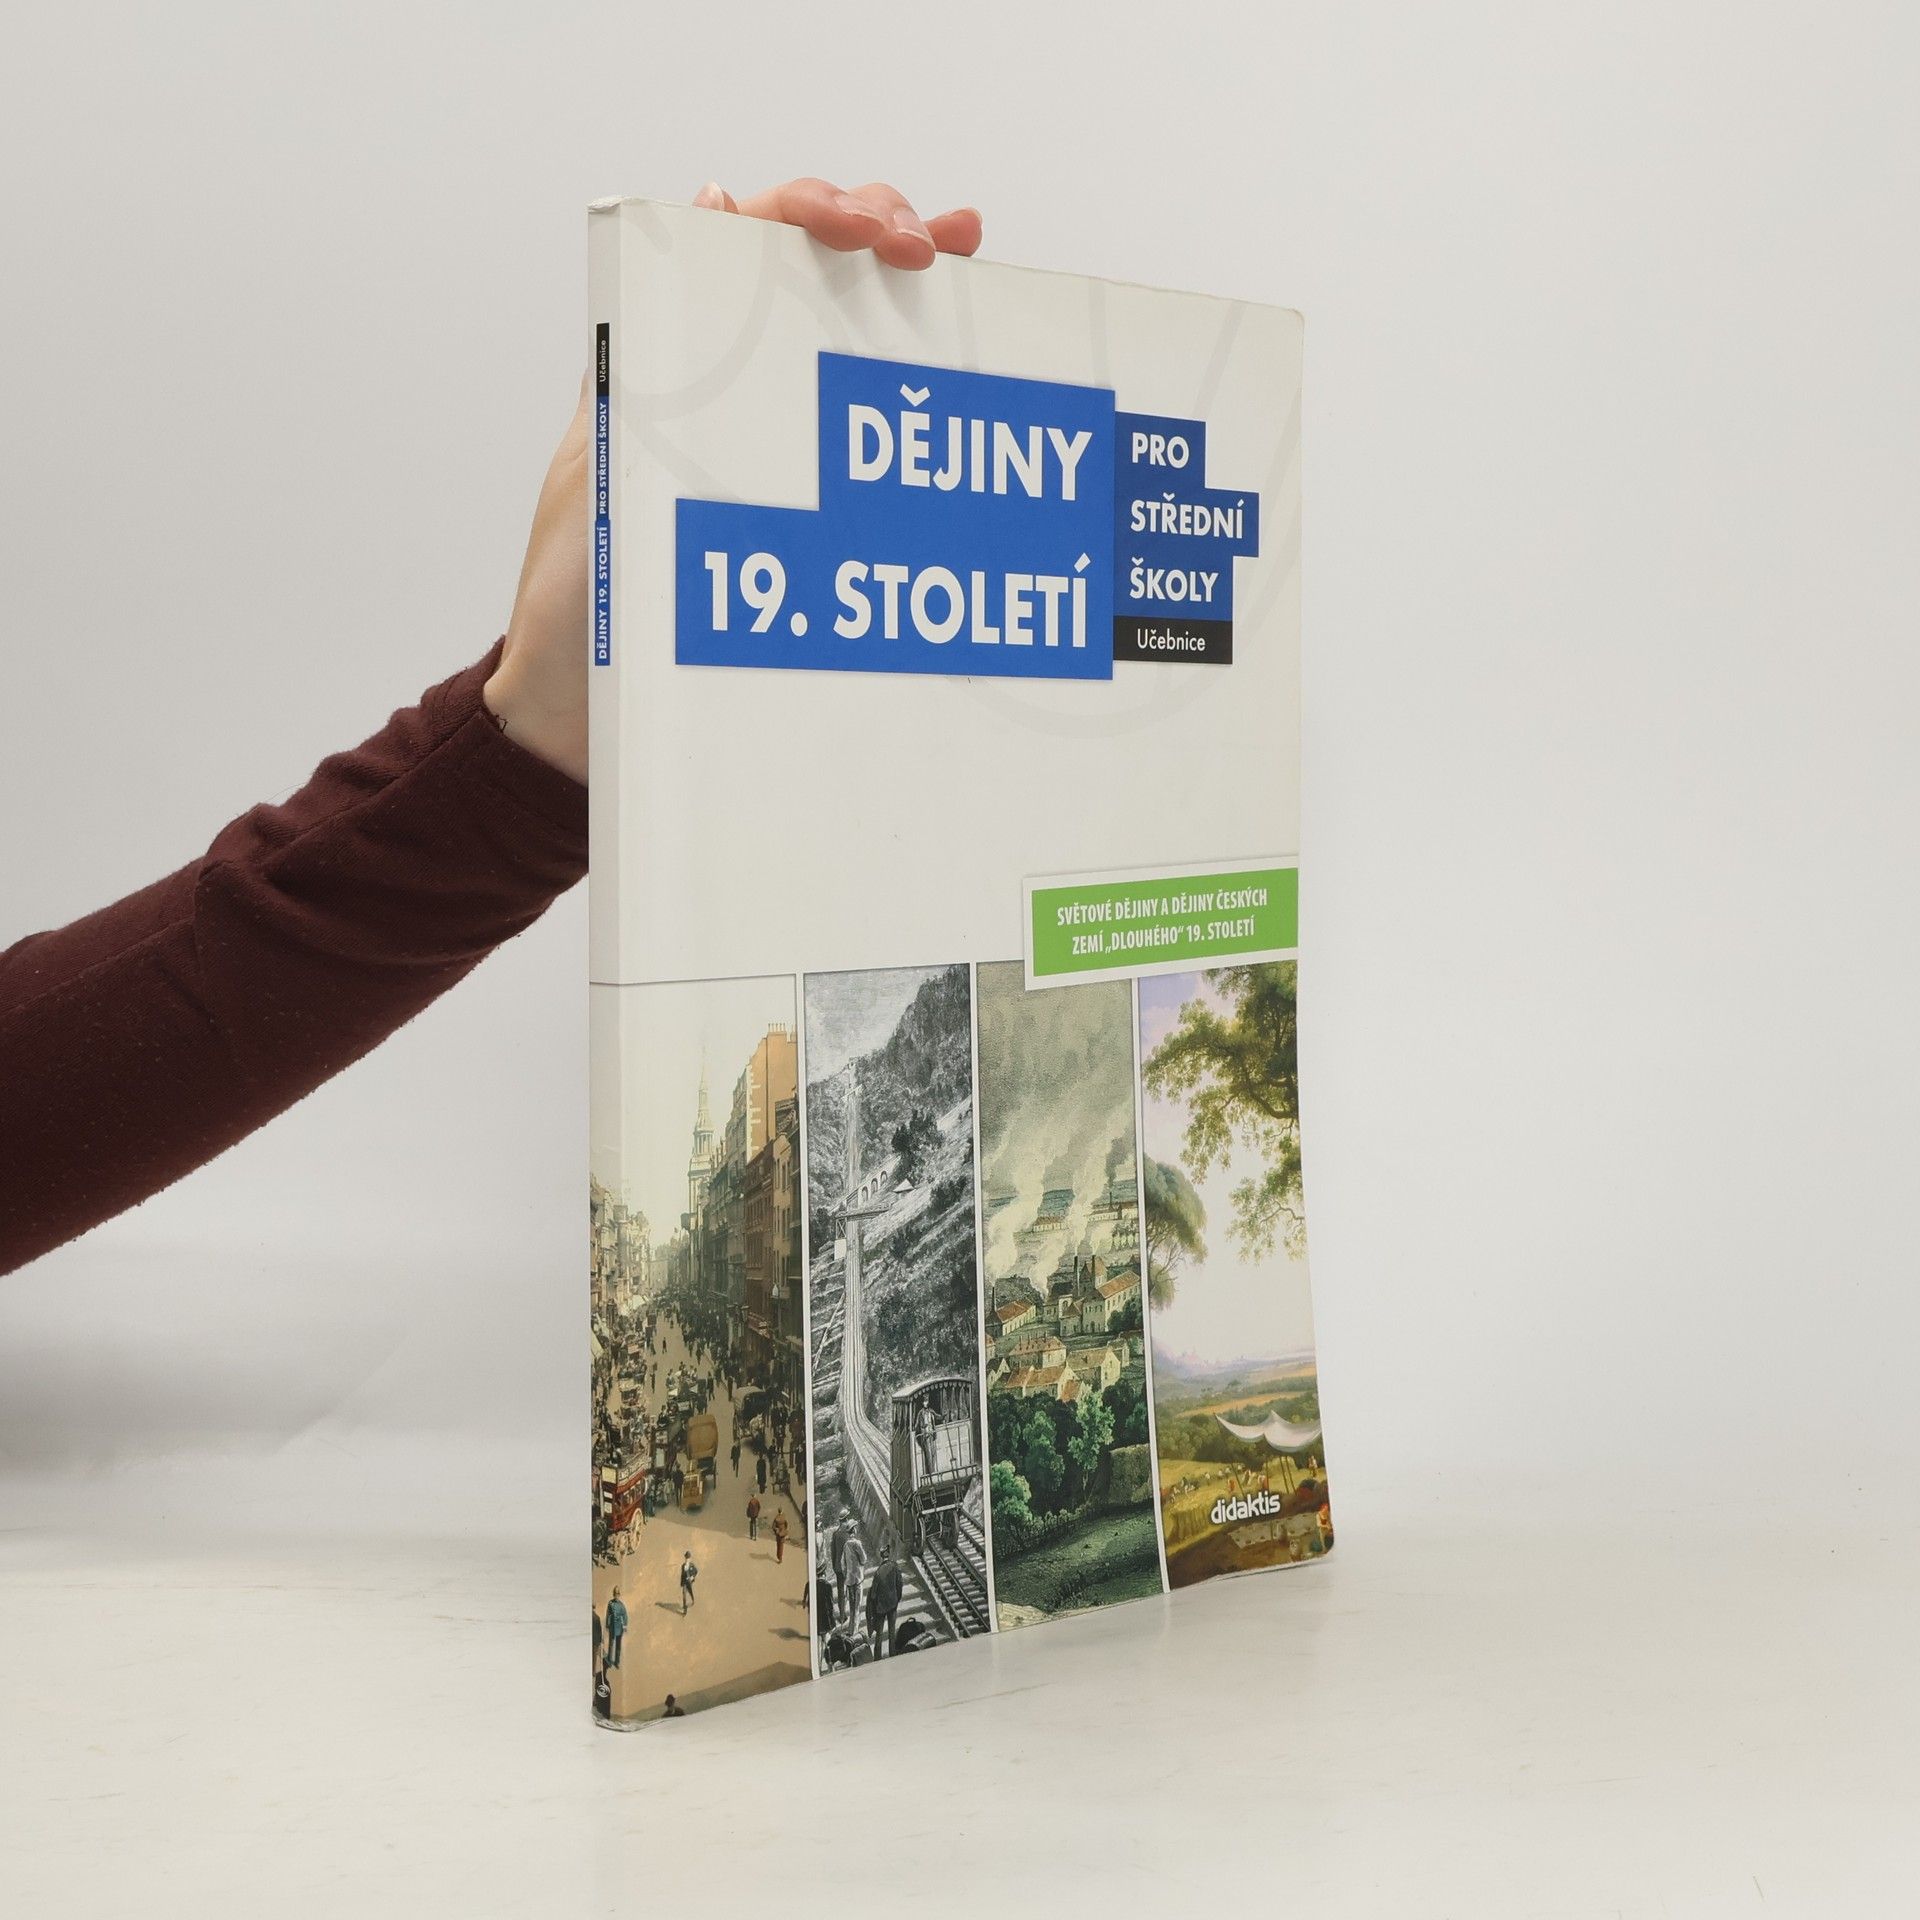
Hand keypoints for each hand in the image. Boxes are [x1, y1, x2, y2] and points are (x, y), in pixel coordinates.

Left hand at [485, 179, 982, 783]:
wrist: (578, 720)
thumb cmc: (570, 612)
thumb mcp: (600, 474)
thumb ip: (648, 364)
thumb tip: (705, 209)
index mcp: (657, 364)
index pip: (740, 241)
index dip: (810, 212)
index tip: (868, 233)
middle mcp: (714, 386)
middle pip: (805, 269)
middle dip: (876, 231)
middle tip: (934, 248)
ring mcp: (758, 438)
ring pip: (840, 332)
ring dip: (906, 290)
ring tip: (967, 256)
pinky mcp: (791, 500)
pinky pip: (857, 429)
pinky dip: (910, 390)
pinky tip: (960, 362)